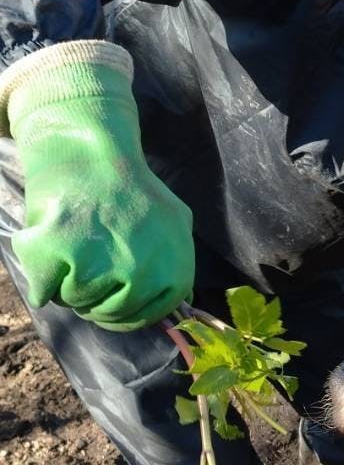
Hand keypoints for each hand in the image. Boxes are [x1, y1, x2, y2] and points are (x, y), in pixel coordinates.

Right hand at [7, 44, 194, 329]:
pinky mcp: (62, 252)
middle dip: (92, 296)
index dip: (121, 309)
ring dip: (66, 283)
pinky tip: (50, 246)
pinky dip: (40, 277)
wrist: (90, 148)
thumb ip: (176, 263)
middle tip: (86, 262)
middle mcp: (142, 270)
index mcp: (173, 268)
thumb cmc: (128, 186)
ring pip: (75, 302)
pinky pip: (45, 291)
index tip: (107, 294)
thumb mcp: (173, 221)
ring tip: (73, 245)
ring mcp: (102, 263)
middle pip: (106, 313)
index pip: (143, 316)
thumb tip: (182, 300)